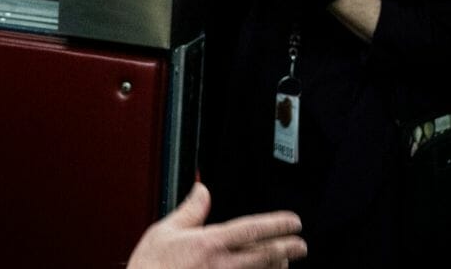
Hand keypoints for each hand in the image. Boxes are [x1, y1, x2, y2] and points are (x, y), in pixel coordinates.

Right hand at [127, 182, 306, 268]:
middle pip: (265, 254)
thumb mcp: (164, 231)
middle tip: (301, 245)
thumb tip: (202, 190)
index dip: (278, 224)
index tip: (293, 222)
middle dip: (287, 248)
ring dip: (277, 267)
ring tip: (285, 261)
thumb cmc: (150, 267)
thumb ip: (189, 210)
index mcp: (209, 243)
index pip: (253, 229)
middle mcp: (221, 265)